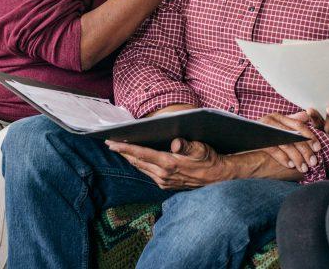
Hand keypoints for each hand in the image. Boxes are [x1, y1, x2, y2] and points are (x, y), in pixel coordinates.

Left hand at [106, 138, 230, 189]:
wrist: (218, 178)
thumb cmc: (209, 159)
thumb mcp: (201, 148)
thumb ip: (187, 144)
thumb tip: (175, 142)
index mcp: (169, 163)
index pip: (141, 154)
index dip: (125, 148)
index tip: (112, 143)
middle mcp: (163, 175)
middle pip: (137, 162)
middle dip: (123, 152)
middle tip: (110, 144)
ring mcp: (164, 182)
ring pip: (141, 168)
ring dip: (130, 159)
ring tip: (120, 150)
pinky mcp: (166, 185)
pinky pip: (148, 174)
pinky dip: (140, 165)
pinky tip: (137, 159)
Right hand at [258, 111, 321, 172]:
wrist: (237, 138)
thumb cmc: (259, 135)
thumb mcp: (276, 126)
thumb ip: (291, 121)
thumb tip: (306, 115)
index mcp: (278, 117)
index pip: (299, 126)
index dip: (310, 137)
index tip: (318, 149)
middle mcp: (272, 120)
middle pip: (294, 135)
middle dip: (306, 150)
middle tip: (313, 162)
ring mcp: (264, 129)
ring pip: (286, 143)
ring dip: (297, 157)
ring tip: (303, 167)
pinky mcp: (258, 139)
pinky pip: (274, 148)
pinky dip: (283, 157)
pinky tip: (290, 165)